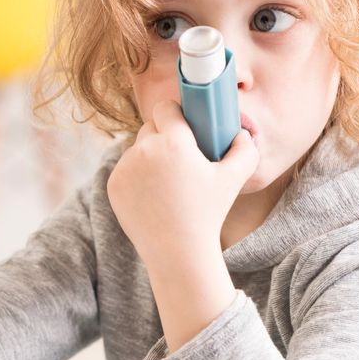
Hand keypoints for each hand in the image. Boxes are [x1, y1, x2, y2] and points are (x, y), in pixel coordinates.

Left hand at [107, 100, 257, 266]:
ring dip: (150, 155)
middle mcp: (144, 151)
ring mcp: (125, 168)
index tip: (184, 126)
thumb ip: (245, 150)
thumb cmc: (208, 214)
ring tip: (168, 179)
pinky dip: (137, 175)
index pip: (166, 108)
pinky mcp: (113, 184)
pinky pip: (125, 168)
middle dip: (164, 135)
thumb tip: (242, 133)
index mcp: (174, 144)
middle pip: (151, 126)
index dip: (176, 115)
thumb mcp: (234, 180)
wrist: (177, 251)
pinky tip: (153, 192)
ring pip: (137, 148)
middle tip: (180, 157)